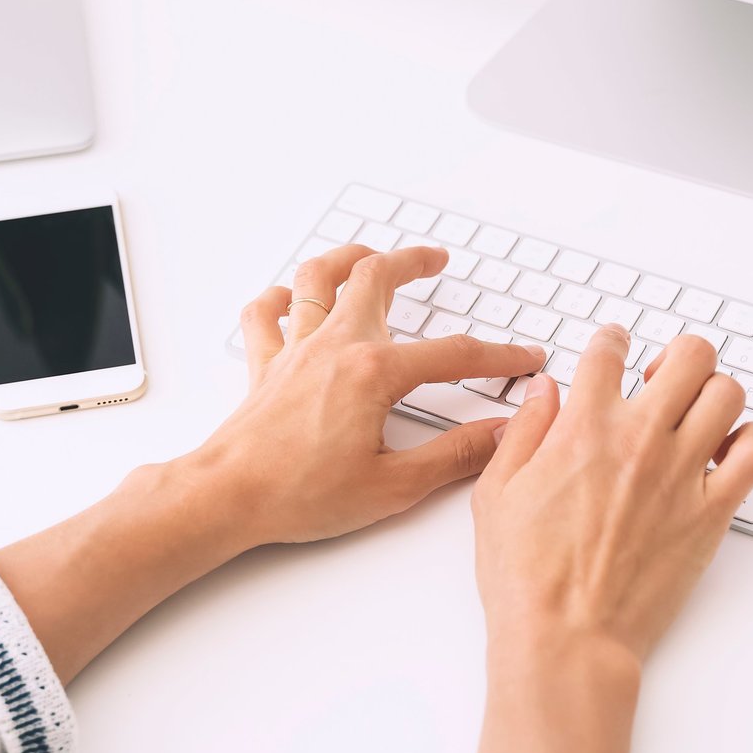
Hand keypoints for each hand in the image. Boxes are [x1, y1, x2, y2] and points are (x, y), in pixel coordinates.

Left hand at [203, 243, 547, 545]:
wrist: (228, 497)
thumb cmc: (300, 494)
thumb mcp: (395, 486)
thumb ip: (454, 456)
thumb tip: (500, 435)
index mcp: (373, 372)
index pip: (453, 354)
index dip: (499, 355)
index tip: (524, 357)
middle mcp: (334, 347)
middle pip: (376, 279)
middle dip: (412, 262)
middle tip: (436, 260)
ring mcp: (295, 351)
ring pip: (317, 278)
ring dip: (347, 258)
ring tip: (369, 254)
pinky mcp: (265, 367)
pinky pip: (266, 315)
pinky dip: (280, 298)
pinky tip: (290, 298)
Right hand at [469, 325, 752, 752]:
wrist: (567, 638)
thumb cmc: (526, 578)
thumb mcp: (496, 494)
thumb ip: (524, 432)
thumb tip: (546, 392)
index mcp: (583, 428)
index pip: (609, 349)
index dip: (611, 342)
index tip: (612, 348)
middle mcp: (640, 439)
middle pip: (689, 355)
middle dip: (677, 356)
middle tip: (662, 379)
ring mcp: (683, 473)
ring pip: (728, 392)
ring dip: (713, 393)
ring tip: (694, 415)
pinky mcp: (712, 511)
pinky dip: (748, 440)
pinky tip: (725, 451)